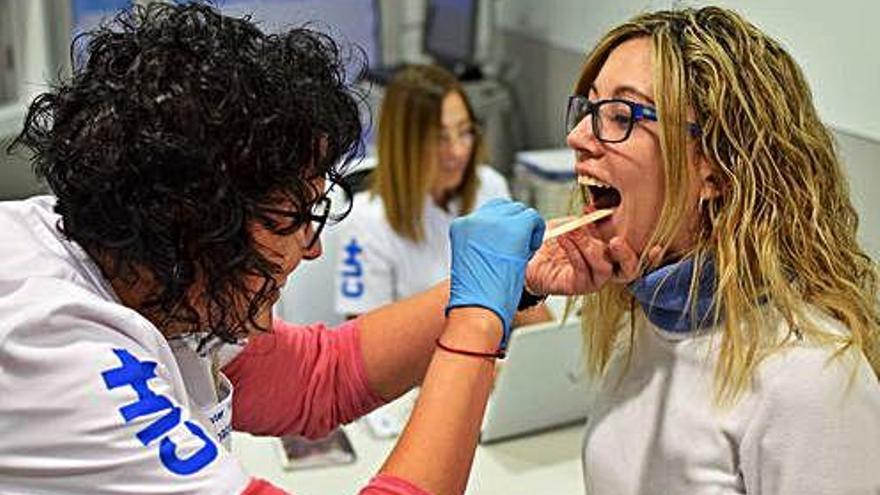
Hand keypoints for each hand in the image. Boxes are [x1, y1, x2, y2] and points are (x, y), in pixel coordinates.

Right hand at [447, 199, 544, 348]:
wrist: (476, 309)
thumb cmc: (475, 296)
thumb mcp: (471, 261)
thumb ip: (483, 242)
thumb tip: (502, 237)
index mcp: (460, 225)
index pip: (490, 213)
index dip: (503, 228)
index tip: (506, 245)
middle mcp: (474, 219)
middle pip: (506, 208)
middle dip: (516, 226)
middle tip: (517, 250)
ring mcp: (493, 222)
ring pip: (521, 212)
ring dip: (526, 230)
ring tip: (521, 254)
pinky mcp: (513, 228)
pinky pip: (533, 219)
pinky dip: (536, 234)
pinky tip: (529, 252)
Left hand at [525, 220, 646, 295]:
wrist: (528, 253)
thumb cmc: (554, 240)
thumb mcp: (577, 224)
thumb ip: (592, 219)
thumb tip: (601, 209)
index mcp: (612, 252)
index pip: (638, 255)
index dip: (652, 255)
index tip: (656, 246)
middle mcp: (607, 268)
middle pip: (630, 270)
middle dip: (626, 254)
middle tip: (615, 241)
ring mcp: (593, 280)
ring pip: (604, 268)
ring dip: (590, 246)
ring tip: (574, 230)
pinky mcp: (577, 286)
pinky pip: (582, 271)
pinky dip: (574, 251)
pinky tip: (565, 237)